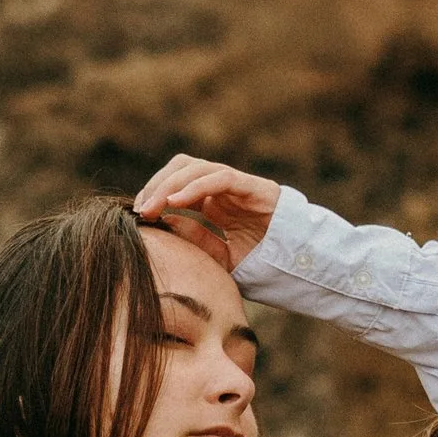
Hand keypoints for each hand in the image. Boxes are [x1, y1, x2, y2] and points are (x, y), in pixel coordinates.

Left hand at [131, 153, 280, 271]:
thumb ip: (195, 238)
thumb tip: (164, 221)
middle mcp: (224, 189)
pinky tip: (176, 202)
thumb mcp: (219, 257)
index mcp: (214, 203)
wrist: (299, 268)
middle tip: (140, 209)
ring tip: (152, 206)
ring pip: (197, 168)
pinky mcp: (254, 187)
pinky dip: (195, 186)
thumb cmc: (261, 265)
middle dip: (157, 185)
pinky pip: (220, 178)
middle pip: (182, 168)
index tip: (138, 214)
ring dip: (170, 184)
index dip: (155, 193)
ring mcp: (239, 185)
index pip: (178, 184)